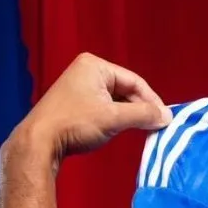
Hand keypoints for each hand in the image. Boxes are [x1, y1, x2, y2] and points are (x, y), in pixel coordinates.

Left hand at [17, 52, 172, 160]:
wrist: (39, 141)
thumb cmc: (75, 123)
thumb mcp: (114, 118)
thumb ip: (143, 115)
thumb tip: (167, 117)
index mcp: (95, 66)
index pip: (135, 81)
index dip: (152, 101)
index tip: (164, 119)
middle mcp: (87, 71)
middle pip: (126, 90)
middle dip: (140, 109)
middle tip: (155, 126)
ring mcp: (80, 87)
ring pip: (116, 100)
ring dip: (129, 115)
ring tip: (142, 130)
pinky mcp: (76, 103)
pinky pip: (104, 107)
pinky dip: (116, 118)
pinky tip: (121, 130)